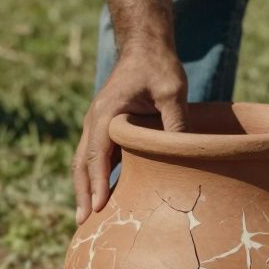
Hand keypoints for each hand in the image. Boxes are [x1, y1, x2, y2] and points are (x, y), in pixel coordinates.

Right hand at [73, 43, 188, 223]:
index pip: (97, 154)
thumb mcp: (172, 90)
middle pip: (82, 162)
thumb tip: (186, 156)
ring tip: (88, 217)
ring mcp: (98, 123)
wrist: (145, 45)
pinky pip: (96, 155)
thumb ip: (176, 121)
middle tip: (84, 222)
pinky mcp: (106, 126)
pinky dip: (95, 175)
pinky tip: (103, 195)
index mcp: (106, 113)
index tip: (97, 208)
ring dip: (85, 187)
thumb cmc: (158, 65)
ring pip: (85, 160)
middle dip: (82, 192)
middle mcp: (95, 120)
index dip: (96, 182)